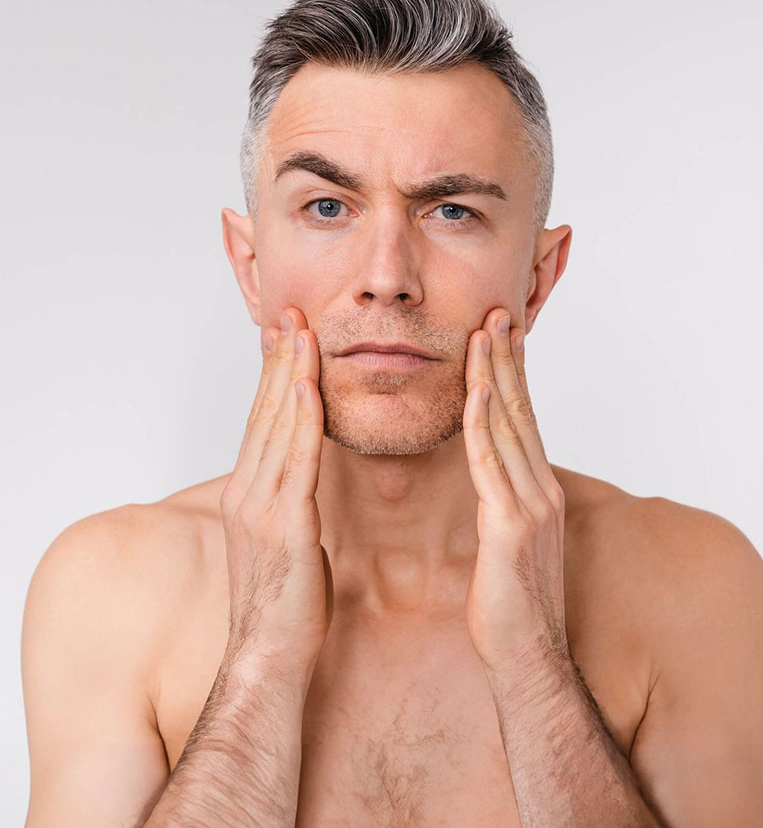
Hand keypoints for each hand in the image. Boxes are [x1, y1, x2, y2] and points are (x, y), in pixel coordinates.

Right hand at [219, 307, 331, 686]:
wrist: (267, 656)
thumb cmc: (283, 604)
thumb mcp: (286, 542)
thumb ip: (290, 504)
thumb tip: (304, 484)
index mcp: (249, 494)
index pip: (262, 421)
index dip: (273, 376)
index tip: (284, 337)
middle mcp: (248, 492)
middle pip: (264, 413)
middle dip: (278, 360)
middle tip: (288, 313)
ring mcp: (260, 507)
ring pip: (276, 427)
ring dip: (288, 375)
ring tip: (300, 331)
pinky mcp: (284, 526)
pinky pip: (295, 462)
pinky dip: (299, 421)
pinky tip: (307, 388)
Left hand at [462, 307, 567, 677]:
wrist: (527, 657)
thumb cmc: (511, 603)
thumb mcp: (507, 540)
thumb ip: (503, 500)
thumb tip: (490, 476)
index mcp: (536, 490)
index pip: (523, 418)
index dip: (512, 373)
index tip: (499, 333)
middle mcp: (540, 489)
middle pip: (522, 410)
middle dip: (508, 358)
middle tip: (497, 311)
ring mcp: (531, 506)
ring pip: (510, 426)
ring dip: (497, 375)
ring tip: (486, 331)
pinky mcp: (512, 527)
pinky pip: (493, 465)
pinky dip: (485, 424)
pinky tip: (479, 391)